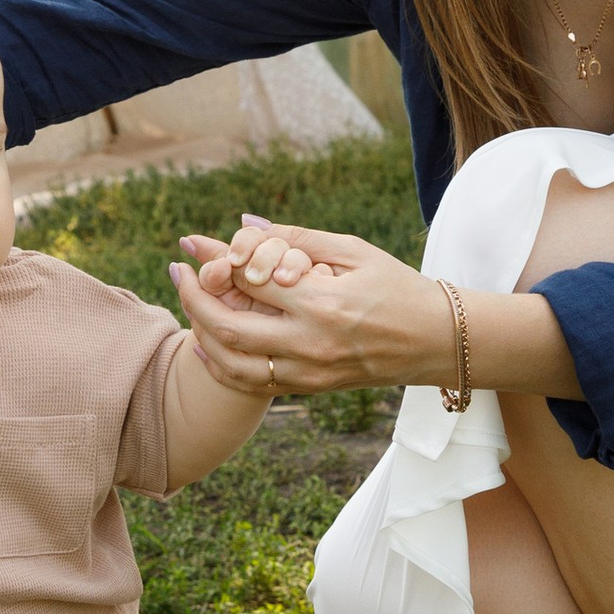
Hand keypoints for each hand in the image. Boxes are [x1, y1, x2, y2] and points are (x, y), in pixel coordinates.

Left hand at [168, 221, 456, 395]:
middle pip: (228, 327)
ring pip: (233, 363)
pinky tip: (207, 344)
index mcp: (322, 303)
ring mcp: (309, 372)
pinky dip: (223, 365)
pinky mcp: (311, 389)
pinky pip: (253, 383)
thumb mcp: (354, 251)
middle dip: (193, 300)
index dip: (215, 261)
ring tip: (188, 307)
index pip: (250, 281)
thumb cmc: (398, 287)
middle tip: (176, 275)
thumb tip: (246, 225)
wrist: (437, 341)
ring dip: (201, 335)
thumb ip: (298, 238)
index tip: (193, 247)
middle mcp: (310, 343)